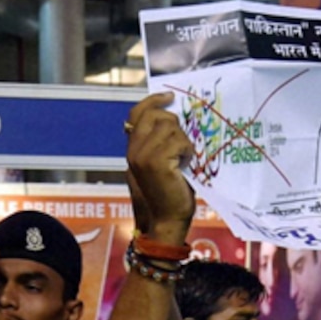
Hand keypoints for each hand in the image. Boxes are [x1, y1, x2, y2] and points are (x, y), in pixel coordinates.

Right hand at [126, 92, 194, 244]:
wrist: (165, 223)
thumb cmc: (167, 197)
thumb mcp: (157, 166)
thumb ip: (155, 144)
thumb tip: (169, 120)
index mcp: (132, 150)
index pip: (136, 113)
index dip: (153, 101)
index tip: (169, 97)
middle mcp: (134, 150)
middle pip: (156, 115)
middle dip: (174, 125)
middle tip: (182, 145)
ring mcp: (143, 155)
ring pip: (170, 127)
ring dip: (184, 141)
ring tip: (184, 159)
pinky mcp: (157, 161)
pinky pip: (179, 141)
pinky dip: (188, 151)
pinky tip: (186, 165)